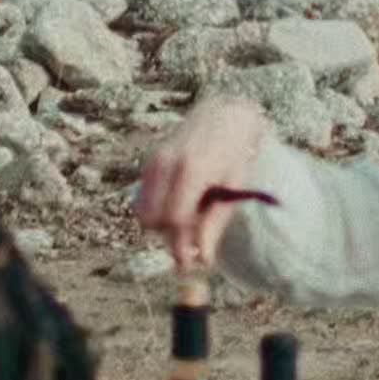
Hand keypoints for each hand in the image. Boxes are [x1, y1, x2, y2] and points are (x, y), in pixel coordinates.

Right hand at [133, 100, 271, 273]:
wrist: (224, 116)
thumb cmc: (235, 154)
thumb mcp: (233, 189)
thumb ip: (215, 223)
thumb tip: (203, 258)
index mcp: (192, 170)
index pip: (175, 219)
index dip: (182, 245)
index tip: (193, 262)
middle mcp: (167, 163)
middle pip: (155, 219)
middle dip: (170, 239)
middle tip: (188, 251)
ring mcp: (154, 161)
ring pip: (144, 212)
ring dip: (162, 226)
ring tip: (188, 224)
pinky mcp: (149, 163)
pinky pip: (143, 200)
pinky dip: (157, 212)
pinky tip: (179, 208)